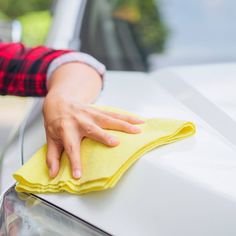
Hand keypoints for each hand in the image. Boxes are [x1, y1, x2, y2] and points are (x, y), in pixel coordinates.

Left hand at [43, 62, 143, 178]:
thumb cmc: (56, 123)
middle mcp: (80, 121)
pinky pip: (115, 113)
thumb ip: (52, 157)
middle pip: (93, 129)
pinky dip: (128, 117)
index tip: (78, 175)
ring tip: (138, 129)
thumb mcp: (50, 139)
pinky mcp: (99, 110)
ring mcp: (91, 114)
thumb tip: (53, 174)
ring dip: (124, 124)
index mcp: (66, 130)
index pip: (70, 148)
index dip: (74, 161)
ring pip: (109, 119)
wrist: (60, 101)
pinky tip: (139, 120)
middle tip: (116, 143)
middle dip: (104, 136)